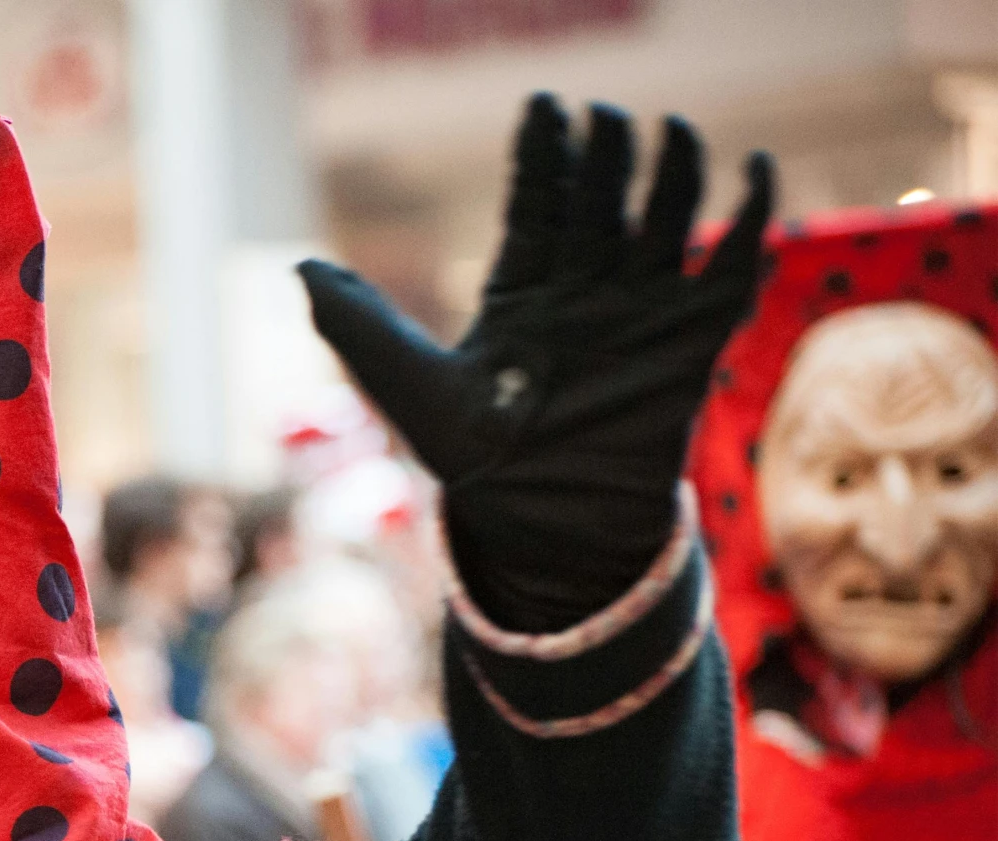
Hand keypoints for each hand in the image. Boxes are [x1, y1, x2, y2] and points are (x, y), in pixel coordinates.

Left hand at [300, 95, 773, 631]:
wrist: (543, 522)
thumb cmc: (474, 457)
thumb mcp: (406, 385)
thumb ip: (358, 323)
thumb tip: (297, 268)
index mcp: (525, 290)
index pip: (540, 202)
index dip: (543, 154)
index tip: (543, 104)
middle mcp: (587, 289)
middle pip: (603, 199)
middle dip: (606, 153)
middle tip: (604, 115)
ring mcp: (642, 309)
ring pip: (667, 217)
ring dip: (673, 170)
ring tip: (669, 128)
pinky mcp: (694, 337)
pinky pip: (733, 266)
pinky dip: (752, 216)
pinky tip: (758, 168)